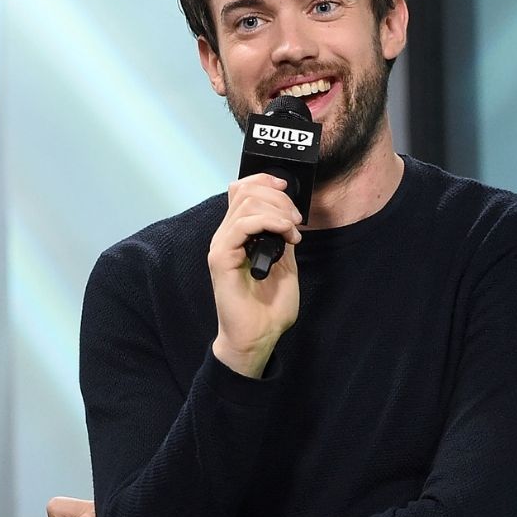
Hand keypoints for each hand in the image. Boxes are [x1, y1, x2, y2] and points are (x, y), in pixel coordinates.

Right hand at [208, 173, 301, 377]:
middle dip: (278, 197)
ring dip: (277, 211)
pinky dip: (268, 223)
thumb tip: (288, 213)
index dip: (265, 181)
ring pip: (246, 204)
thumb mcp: (285, 261)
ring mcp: (221, 246)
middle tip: (296, 220)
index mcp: (238, 234)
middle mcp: (226, 236)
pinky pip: (241, 226)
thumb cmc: (268, 306)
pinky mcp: (221, 258)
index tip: (288, 189)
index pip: (242, 190)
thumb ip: (281, 235)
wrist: (258, 336)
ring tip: (292, 231)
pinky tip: (284, 237)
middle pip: (245, 191)